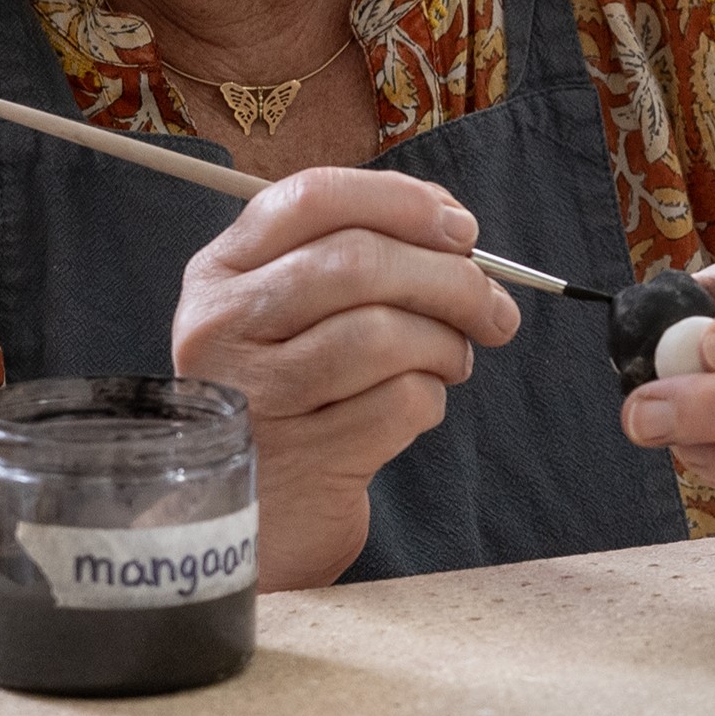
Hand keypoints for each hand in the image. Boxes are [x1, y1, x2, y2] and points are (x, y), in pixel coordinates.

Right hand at [171, 166, 519, 588]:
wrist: (253, 517)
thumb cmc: (292, 397)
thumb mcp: (292, 315)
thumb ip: (357, 258)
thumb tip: (455, 230)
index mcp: (221, 273)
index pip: (312, 198)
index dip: (401, 201)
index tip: (461, 229)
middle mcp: (223, 326)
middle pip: (357, 262)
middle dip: (450, 279)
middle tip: (493, 308)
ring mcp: (256, 395)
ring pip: (383, 332)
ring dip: (445, 344)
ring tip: (451, 362)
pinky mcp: (299, 460)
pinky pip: (399, 402)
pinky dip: (430, 399)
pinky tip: (417, 407)